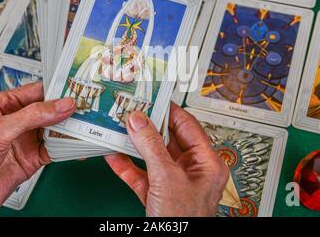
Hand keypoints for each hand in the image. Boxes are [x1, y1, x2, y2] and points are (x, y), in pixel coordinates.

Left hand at [0, 83, 74, 216]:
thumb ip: (32, 116)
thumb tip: (60, 105)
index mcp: (2, 106)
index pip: (36, 92)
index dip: (56, 91)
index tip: (75, 90)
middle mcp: (15, 122)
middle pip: (49, 111)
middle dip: (67, 110)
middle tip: (86, 108)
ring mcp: (25, 141)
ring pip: (54, 130)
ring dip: (69, 129)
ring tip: (86, 125)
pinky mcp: (31, 159)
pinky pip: (55, 150)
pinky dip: (67, 147)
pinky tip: (76, 144)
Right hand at [105, 103, 228, 216]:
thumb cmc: (184, 221)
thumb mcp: (167, 178)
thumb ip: (151, 147)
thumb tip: (139, 120)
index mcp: (206, 163)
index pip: (188, 126)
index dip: (169, 110)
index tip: (152, 97)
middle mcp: (192, 171)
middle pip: (167, 140)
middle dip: (147, 127)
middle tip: (131, 110)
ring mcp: (173, 183)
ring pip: (152, 157)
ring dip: (133, 145)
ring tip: (118, 128)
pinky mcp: (157, 195)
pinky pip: (141, 175)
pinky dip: (126, 166)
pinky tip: (112, 155)